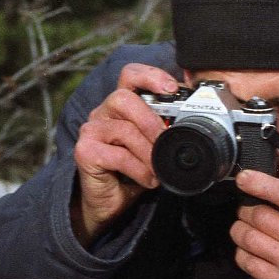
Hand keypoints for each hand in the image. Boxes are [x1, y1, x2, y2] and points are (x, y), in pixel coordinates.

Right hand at [71, 63, 179, 245]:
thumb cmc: (132, 172)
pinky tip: (147, 179)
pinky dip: (138, 169)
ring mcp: (91, 131)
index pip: (130, 75)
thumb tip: (193, 119)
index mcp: (120, 106)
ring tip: (158, 168)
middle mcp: (102, 113)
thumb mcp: (154, 146)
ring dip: (148, 152)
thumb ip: (165, 128)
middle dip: (151, 121)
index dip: (150, 76)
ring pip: (124, 130)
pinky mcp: (85, 152)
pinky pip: (118, 155)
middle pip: (123, 98)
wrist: (110, 203)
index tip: (172, 89)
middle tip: (166, 141)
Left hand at [229, 160, 278, 278]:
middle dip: (246, 207)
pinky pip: (245, 261)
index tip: (243, 177)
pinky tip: (251, 246)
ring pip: (247, 238)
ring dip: (240, 227)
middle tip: (247, 206)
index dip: (259, 182)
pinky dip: (242, 250)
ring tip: (246, 225)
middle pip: (259, 215)